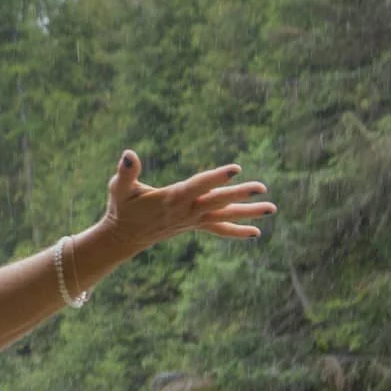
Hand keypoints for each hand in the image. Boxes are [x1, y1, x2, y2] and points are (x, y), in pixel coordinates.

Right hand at [103, 150, 275, 252]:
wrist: (124, 236)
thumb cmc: (121, 207)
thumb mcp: (118, 189)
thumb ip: (125, 173)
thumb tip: (128, 154)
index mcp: (171, 198)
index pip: (198, 186)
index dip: (216, 177)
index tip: (236, 169)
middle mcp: (186, 210)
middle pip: (218, 201)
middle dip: (240, 194)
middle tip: (262, 188)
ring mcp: (192, 220)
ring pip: (224, 215)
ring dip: (248, 213)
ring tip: (272, 208)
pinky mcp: (194, 225)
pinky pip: (218, 229)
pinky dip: (237, 231)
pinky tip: (256, 232)